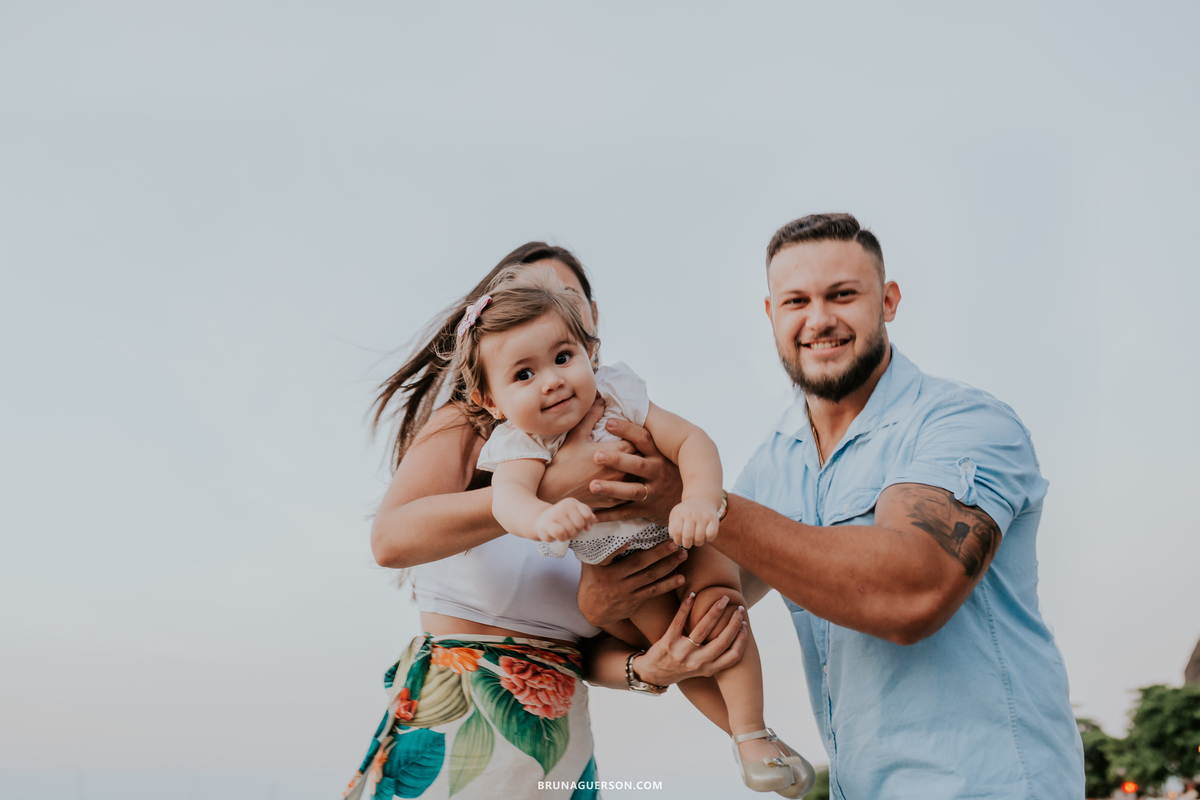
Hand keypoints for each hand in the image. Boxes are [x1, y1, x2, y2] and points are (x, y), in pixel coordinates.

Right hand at [533, 498, 596, 542]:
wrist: (539, 520)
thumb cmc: (562, 519)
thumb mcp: (575, 514)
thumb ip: (588, 516)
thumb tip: (594, 521)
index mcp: (572, 502)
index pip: (587, 515)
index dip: (586, 523)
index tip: (581, 526)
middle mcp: (564, 506)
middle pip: (580, 524)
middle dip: (576, 531)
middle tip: (569, 529)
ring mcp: (555, 515)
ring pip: (571, 531)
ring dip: (568, 536)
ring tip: (563, 532)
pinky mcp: (547, 525)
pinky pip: (561, 533)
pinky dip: (562, 538)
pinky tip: (558, 537)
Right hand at [539, 398, 632, 508]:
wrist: (552, 491)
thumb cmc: (564, 462)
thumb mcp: (577, 435)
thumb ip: (592, 416)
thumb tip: (602, 400)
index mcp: (616, 452)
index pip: (640, 439)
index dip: (638, 434)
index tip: (636, 431)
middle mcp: (622, 470)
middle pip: (644, 458)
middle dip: (643, 452)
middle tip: (643, 446)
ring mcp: (619, 488)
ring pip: (640, 477)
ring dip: (640, 470)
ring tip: (640, 465)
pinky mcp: (614, 501)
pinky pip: (631, 493)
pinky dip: (632, 486)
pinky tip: (631, 482)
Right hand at [577, 540, 687, 628]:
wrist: (592, 610)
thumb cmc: (593, 580)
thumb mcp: (590, 564)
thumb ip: (599, 549)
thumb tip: (603, 526)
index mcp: (601, 567)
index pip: (607, 556)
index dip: (615, 550)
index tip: (626, 541)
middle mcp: (614, 578)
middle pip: (638, 563)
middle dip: (658, 552)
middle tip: (674, 542)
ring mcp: (625, 590)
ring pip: (649, 576)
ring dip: (668, 565)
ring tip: (683, 554)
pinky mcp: (634, 600)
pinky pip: (653, 591)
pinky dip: (668, 584)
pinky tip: (681, 577)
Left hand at [590, 418, 683, 527]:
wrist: (688, 502)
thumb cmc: (668, 471)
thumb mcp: (664, 453)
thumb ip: (648, 436)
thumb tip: (638, 404)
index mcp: (658, 455)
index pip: (643, 439)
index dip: (627, 429)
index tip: (608, 422)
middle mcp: (657, 472)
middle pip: (636, 465)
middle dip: (617, 459)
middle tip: (596, 454)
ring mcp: (652, 492)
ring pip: (631, 490)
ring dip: (611, 488)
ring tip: (592, 485)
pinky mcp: (646, 510)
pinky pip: (625, 513)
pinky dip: (609, 515)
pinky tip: (593, 514)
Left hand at [633, 592, 747, 685]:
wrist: (653, 674)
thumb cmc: (682, 666)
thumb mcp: (701, 668)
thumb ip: (715, 656)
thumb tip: (735, 632)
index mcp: (708, 669)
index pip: (733, 656)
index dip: (742, 640)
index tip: (745, 624)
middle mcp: (696, 663)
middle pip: (721, 642)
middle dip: (733, 623)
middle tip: (738, 607)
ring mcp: (681, 653)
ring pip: (702, 630)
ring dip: (715, 612)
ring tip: (723, 599)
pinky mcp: (667, 643)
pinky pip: (678, 622)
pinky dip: (686, 607)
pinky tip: (692, 595)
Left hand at [668, 497, 719, 548]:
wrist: (701, 499)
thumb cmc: (686, 513)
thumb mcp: (676, 515)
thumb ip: (672, 527)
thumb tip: (675, 538)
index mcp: (679, 513)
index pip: (676, 532)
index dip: (677, 540)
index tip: (679, 541)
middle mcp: (691, 514)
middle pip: (687, 536)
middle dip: (687, 544)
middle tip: (688, 543)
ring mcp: (703, 516)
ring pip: (699, 538)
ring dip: (697, 543)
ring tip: (696, 540)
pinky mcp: (714, 519)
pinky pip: (711, 535)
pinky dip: (708, 539)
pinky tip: (705, 536)